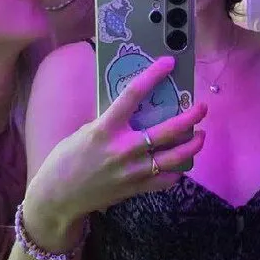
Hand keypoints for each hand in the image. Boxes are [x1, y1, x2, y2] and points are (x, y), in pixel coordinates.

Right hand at [28, 57, 206, 231]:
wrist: (58, 196)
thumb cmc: (67, 159)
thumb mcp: (86, 132)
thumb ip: (110, 122)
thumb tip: (134, 109)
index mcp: (105, 128)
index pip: (133, 94)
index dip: (154, 75)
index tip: (169, 63)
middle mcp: (122, 149)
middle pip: (166, 131)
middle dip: (189, 118)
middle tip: (201, 107)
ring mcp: (131, 171)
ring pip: (173, 158)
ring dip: (192, 145)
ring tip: (201, 136)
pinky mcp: (135, 189)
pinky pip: (165, 180)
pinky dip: (176, 171)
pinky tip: (181, 163)